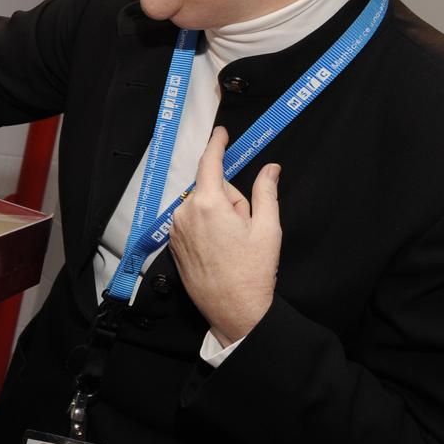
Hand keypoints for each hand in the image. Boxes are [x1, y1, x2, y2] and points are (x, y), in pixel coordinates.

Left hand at [169, 127, 281, 346]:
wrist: (234, 310)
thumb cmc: (252, 272)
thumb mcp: (268, 229)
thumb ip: (266, 192)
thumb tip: (270, 168)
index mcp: (209, 204)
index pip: (210, 163)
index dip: (217, 144)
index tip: (222, 133)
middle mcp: (186, 213)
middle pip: (212, 188)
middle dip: (230, 199)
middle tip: (246, 225)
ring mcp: (176, 229)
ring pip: (202, 206)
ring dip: (219, 214)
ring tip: (233, 242)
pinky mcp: (173, 242)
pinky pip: (193, 221)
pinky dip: (207, 226)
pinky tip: (221, 248)